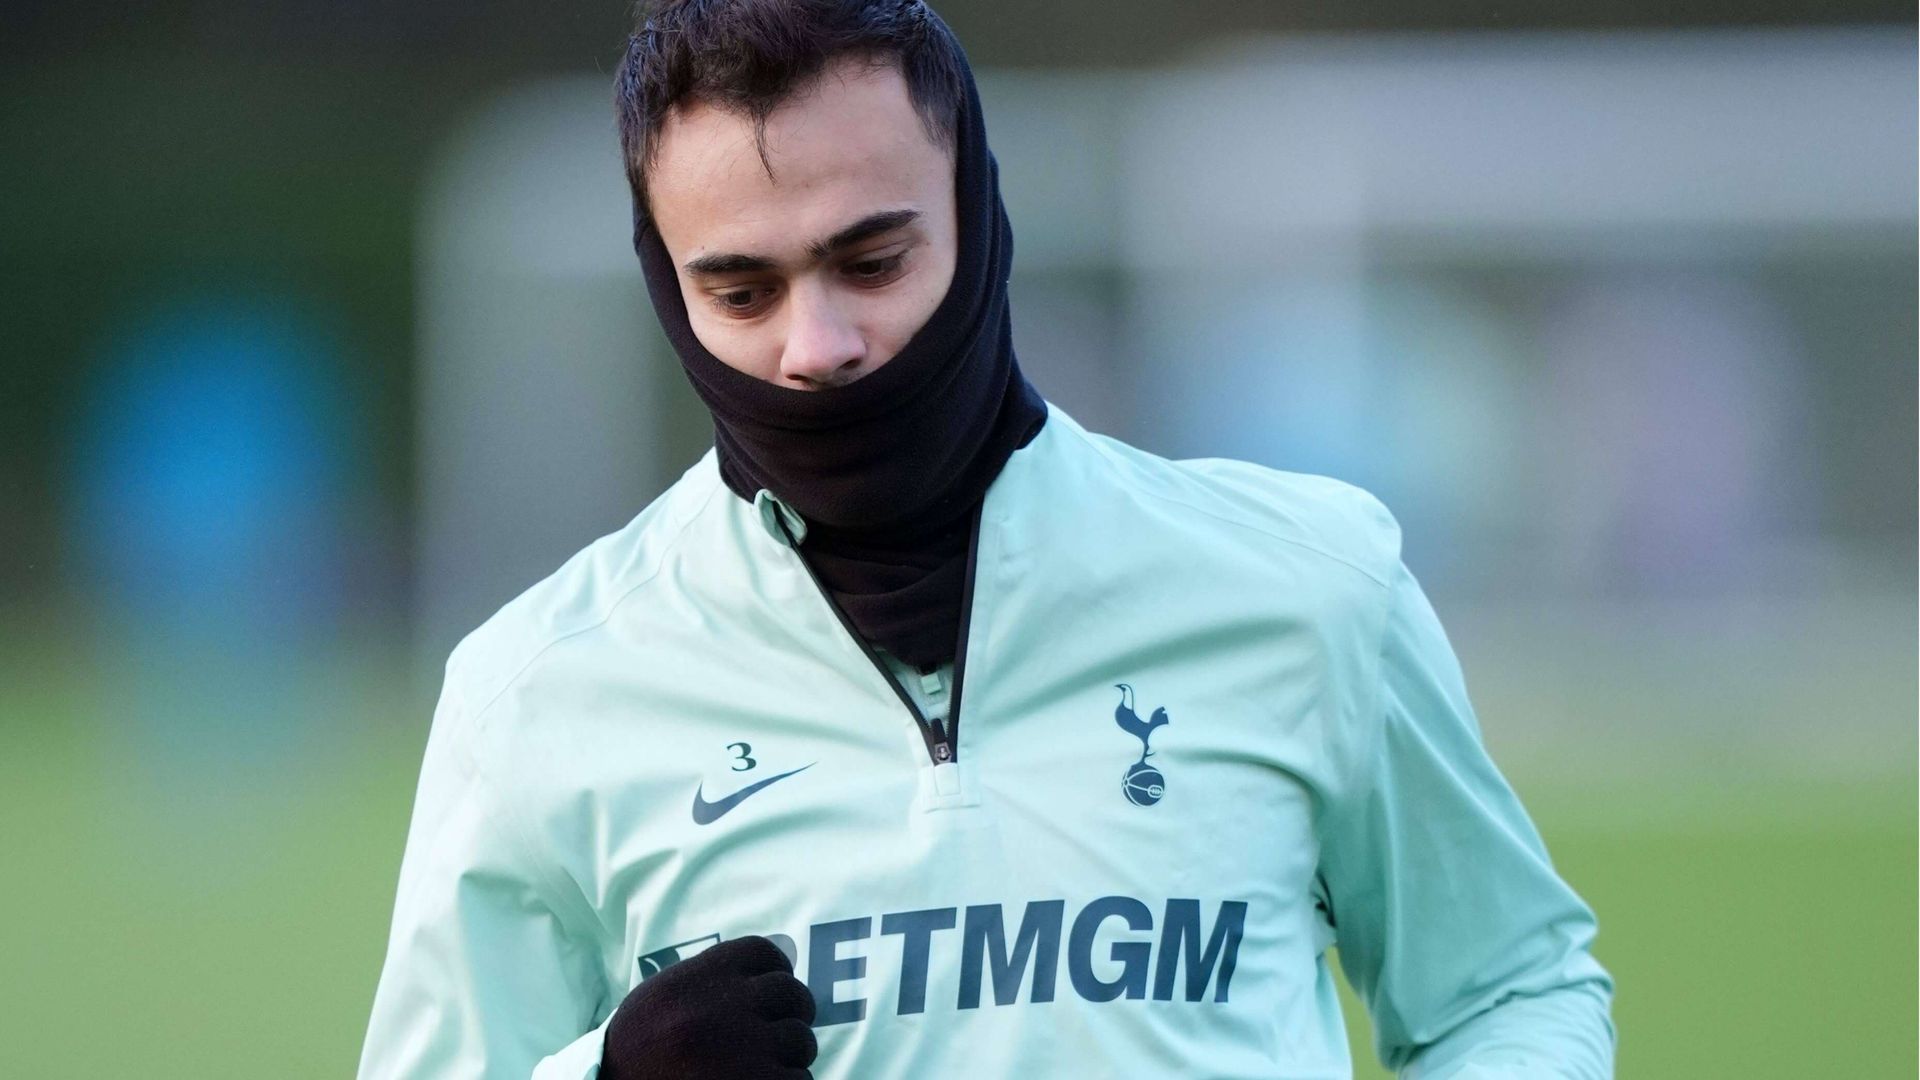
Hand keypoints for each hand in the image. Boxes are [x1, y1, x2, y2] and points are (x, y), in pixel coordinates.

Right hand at [600, 935, 816, 1079]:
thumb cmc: (637, 1052)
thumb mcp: (662, 999)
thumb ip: (708, 980)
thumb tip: (772, 969)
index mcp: (699, 978)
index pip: (765, 952)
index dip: (778, 971)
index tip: (774, 994)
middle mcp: (722, 1007)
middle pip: (791, 993)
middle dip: (793, 1014)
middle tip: (779, 1034)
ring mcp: (741, 1048)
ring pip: (801, 1040)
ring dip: (790, 1056)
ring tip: (763, 1068)